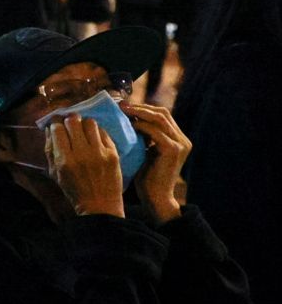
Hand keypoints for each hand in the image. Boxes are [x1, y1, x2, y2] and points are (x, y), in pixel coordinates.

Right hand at [46, 115, 124, 216]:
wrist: (100, 205)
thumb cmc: (73, 190)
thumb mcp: (55, 173)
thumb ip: (50, 150)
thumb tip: (50, 128)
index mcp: (64, 160)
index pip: (57, 129)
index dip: (55, 122)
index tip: (56, 122)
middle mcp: (81, 154)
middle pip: (73, 121)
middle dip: (69, 120)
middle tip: (69, 124)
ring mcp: (99, 153)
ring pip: (90, 123)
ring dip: (84, 124)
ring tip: (83, 130)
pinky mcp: (113, 153)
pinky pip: (103, 133)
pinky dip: (96, 133)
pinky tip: (94, 139)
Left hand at [124, 102, 188, 223]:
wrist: (156, 198)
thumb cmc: (147, 177)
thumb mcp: (147, 153)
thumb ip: (145, 138)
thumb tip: (129, 120)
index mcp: (178, 139)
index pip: (162, 115)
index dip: (144, 108)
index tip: (125, 106)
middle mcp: (182, 140)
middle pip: (163, 113)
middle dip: (141, 107)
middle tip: (121, 105)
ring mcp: (180, 144)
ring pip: (160, 119)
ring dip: (139, 113)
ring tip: (122, 111)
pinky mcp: (173, 150)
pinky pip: (155, 131)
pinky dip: (141, 126)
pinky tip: (129, 126)